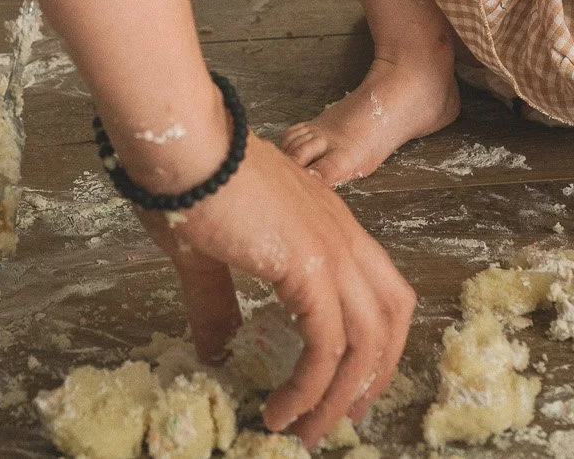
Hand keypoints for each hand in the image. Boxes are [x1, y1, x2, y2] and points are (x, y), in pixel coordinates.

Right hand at [135, 135, 414, 446]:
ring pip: (366, 341)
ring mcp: (332, 248)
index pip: (380, 290)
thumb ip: (218, 300)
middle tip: (341, 418)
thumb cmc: (187, 182)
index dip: (374, 342)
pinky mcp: (310, 266)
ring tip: (305, 431)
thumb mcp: (208, 254)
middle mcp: (341, 234)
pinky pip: (328, 344)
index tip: (348, 385)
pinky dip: (311, 386)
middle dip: (372, 376)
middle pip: (391, 318)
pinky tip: (283, 408)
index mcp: (326, 224)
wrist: (182, 144)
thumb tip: (216, 345)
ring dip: (339, 396)